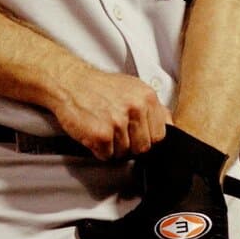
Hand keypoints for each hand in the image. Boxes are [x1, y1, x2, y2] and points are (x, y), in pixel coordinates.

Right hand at [50, 65, 171, 159]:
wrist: (70, 82)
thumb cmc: (99, 87)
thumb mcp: (132, 88)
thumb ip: (152, 107)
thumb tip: (169, 125)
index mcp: (147, 97)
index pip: (160, 135)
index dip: (146, 138)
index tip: (135, 134)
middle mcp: (135, 108)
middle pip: (144, 147)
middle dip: (130, 145)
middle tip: (115, 131)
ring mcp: (119, 122)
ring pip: (125, 153)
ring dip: (113, 147)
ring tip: (102, 128)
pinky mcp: (102, 134)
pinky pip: (107, 156)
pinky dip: (99, 150)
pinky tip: (93, 133)